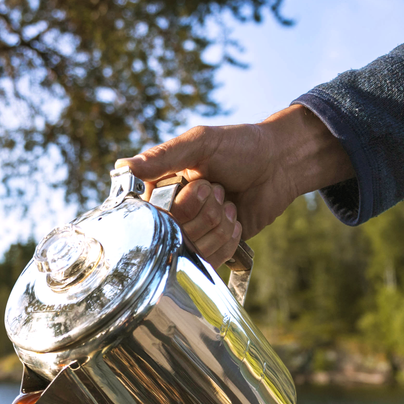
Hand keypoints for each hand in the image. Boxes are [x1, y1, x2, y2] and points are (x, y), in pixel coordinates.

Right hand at [121, 104, 353, 266]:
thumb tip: (123, 167)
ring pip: (195, 248)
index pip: (152, 213)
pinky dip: (229, 238)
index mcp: (162, 186)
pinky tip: (236, 219)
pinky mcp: (213, 248)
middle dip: (206, 210)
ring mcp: (193, 232)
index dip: (179, 204)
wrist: (280, 164)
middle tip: (220, 189)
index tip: (202, 185)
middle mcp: (172, 212)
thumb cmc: (240, 146)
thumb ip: (163, 156)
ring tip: (229, 203)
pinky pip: (211, 259)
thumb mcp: (201, 143)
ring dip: (220, 223)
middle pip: (176, 232)